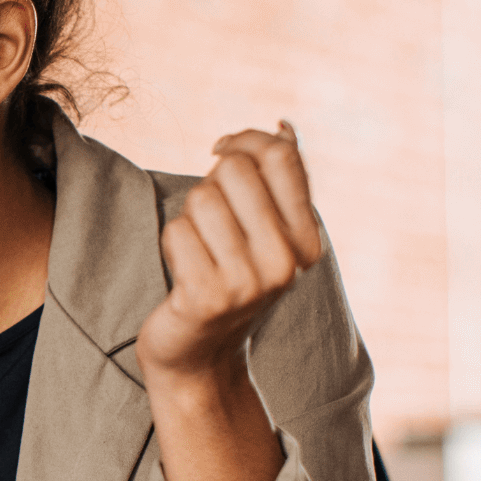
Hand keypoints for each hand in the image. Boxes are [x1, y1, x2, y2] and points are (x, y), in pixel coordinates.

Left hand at [137, 123, 325, 383]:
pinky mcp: (207, 297)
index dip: (243, 140)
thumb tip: (283, 126)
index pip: (280, 155)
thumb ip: (277, 182)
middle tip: (210, 225)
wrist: (200, 354)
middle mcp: (286, 263)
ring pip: (201, 200)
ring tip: (199, 252)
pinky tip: (183, 273)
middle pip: (234, 170)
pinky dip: (172, 244)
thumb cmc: (228, 279)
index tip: (220, 150)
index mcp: (308, 242)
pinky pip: (176, 231)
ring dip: (189, 219)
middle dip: (211, 186)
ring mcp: (249, 283)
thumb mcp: (266, 234)